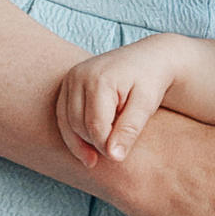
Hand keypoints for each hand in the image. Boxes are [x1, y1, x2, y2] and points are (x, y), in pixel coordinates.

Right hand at [54, 42, 175, 167]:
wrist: (149, 57)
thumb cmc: (151, 81)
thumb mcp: (146, 105)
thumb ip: (129, 129)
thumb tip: (114, 157)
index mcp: (99, 80)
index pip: (95, 126)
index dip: (106, 147)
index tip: (120, 156)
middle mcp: (79, 75)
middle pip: (77, 124)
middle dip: (93, 144)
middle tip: (112, 155)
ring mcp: (70, 77)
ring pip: (66, 121)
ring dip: (79, 141)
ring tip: (95, 158)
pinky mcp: (68, 82)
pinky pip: (63, 114)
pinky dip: (72, 132)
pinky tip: (86, 147)